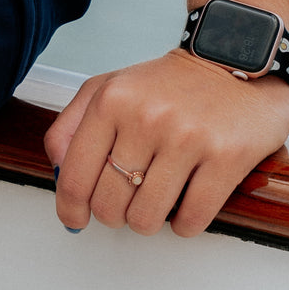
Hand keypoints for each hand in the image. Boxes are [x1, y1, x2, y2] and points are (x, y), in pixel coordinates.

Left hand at [44, 49, 288, 236]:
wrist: (230, 64)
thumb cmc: (165, 84)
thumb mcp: (108, 89)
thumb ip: (70, 126)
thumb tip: (58, 172)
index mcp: (111, 101)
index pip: (75, 175)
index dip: (70, 207)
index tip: (74, 218)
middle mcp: (146, 117)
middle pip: (109, 203)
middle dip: (112, 214)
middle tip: (122, 203)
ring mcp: (187, 138)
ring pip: (146, 218)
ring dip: (146, 221)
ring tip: (152, 202)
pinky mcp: (225, 157)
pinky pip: (191, 219)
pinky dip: (183, 225)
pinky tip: (183, 207)